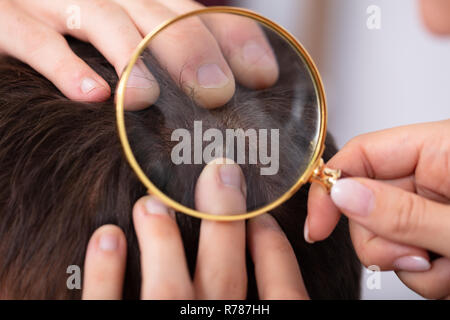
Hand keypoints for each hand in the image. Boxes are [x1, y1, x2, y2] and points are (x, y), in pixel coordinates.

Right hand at [0, 0, 277, 109]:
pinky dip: (62, 66)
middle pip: (159, 14)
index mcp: (137, 2)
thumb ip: (160, 63)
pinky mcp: (7, 21)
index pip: (197, 12)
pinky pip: (35, 39)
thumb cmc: (68, 38)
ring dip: (132, 57)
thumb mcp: (121, 44)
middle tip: (216, 92)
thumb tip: (210, 105)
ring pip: (104, 19)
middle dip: (191, 50)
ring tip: (148, 99)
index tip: (264, 76)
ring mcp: (56, 3)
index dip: (235, 39)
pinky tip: (91, 96)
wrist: (5, 13)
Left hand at [82, 159, 307, 298]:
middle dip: (225, 220)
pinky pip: (107, 306)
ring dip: (161, 239)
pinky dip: (106, 271)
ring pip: (167, 289)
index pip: (285, 294)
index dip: (277, 252)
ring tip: (152, 204)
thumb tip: (274, 252)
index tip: (267, 220)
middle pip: (228, 278)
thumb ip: (270, 295)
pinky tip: (107, 235)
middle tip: (221, 173)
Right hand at [306, 120, 449, 298]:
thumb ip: (401, 212)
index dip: (331, 187)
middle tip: (413, 257)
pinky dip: (423, 274)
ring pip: (382, 235)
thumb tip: (342, 197)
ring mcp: (431, 207)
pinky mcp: (435, 233)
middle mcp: (430, 175)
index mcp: (438, 149)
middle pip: (364, 202)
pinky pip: (405, 256)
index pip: (361, 153)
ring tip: (444, 268)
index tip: (318, 226)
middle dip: (378, 240)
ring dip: (403, 262)